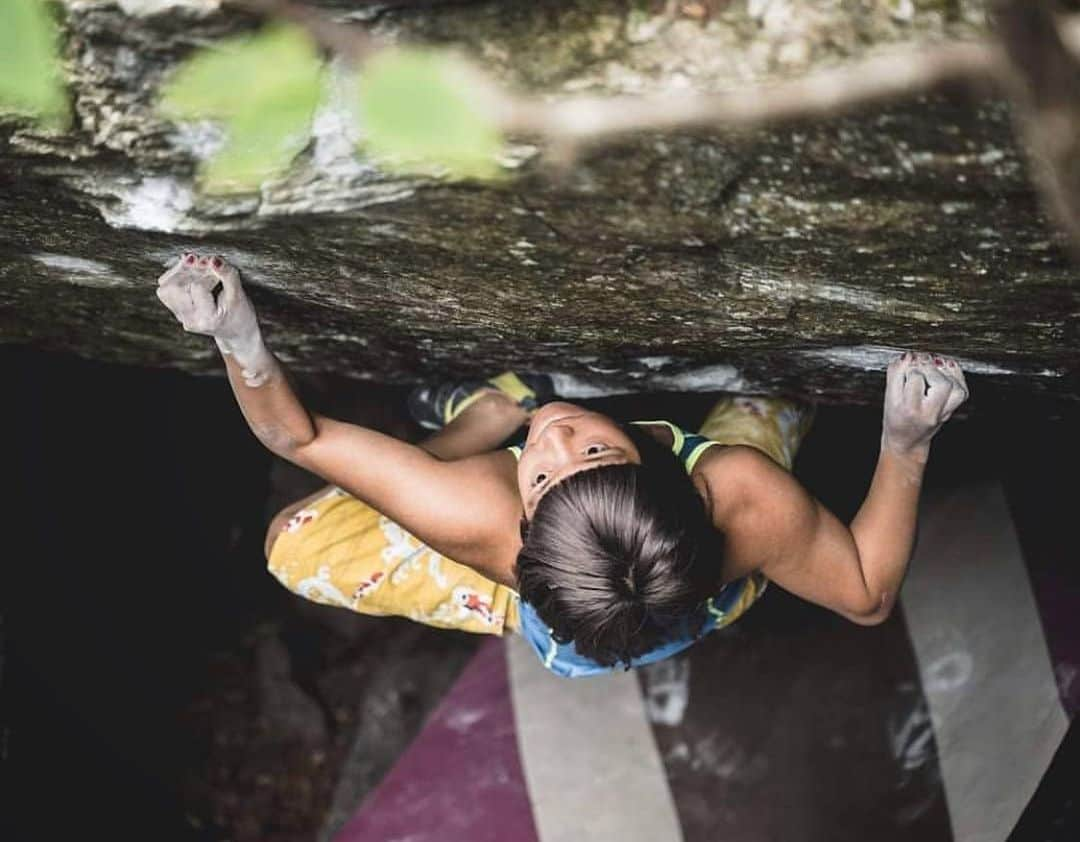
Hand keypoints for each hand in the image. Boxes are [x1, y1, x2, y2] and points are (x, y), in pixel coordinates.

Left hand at [157, 253, 272, 385]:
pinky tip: (189, 271)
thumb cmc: (241, 314)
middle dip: (191, 270)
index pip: (198, 287)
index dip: (208, 273)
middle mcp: (190, 319)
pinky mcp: (177, 311)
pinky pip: (166, 290)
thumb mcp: (239, 295)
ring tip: (196, 265)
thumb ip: (228, 275)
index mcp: (207, 318)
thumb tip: (213, 259)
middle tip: (206, 263)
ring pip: (166, 288)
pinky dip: (176, 276)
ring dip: (180, 272)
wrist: (237, 332)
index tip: (219, 267)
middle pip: (175, 287)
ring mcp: (181, 316)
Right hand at [882, 351, 967, 458]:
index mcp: (909, 409)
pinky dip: (955, 375)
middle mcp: (930, 413)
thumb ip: (895, 374)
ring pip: (956, 388)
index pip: (915, 379)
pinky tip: (944, 369)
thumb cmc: (895, 419)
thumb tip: (908, 356)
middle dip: (928, 366)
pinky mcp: (952, 410)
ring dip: (945, 371)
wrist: (907, 442)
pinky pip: (962, 390)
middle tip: (918, 363)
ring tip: (932, 366)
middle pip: (941, 384)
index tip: (904, 363)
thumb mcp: (888, 398)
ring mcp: (943, 413)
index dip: (910, 366)